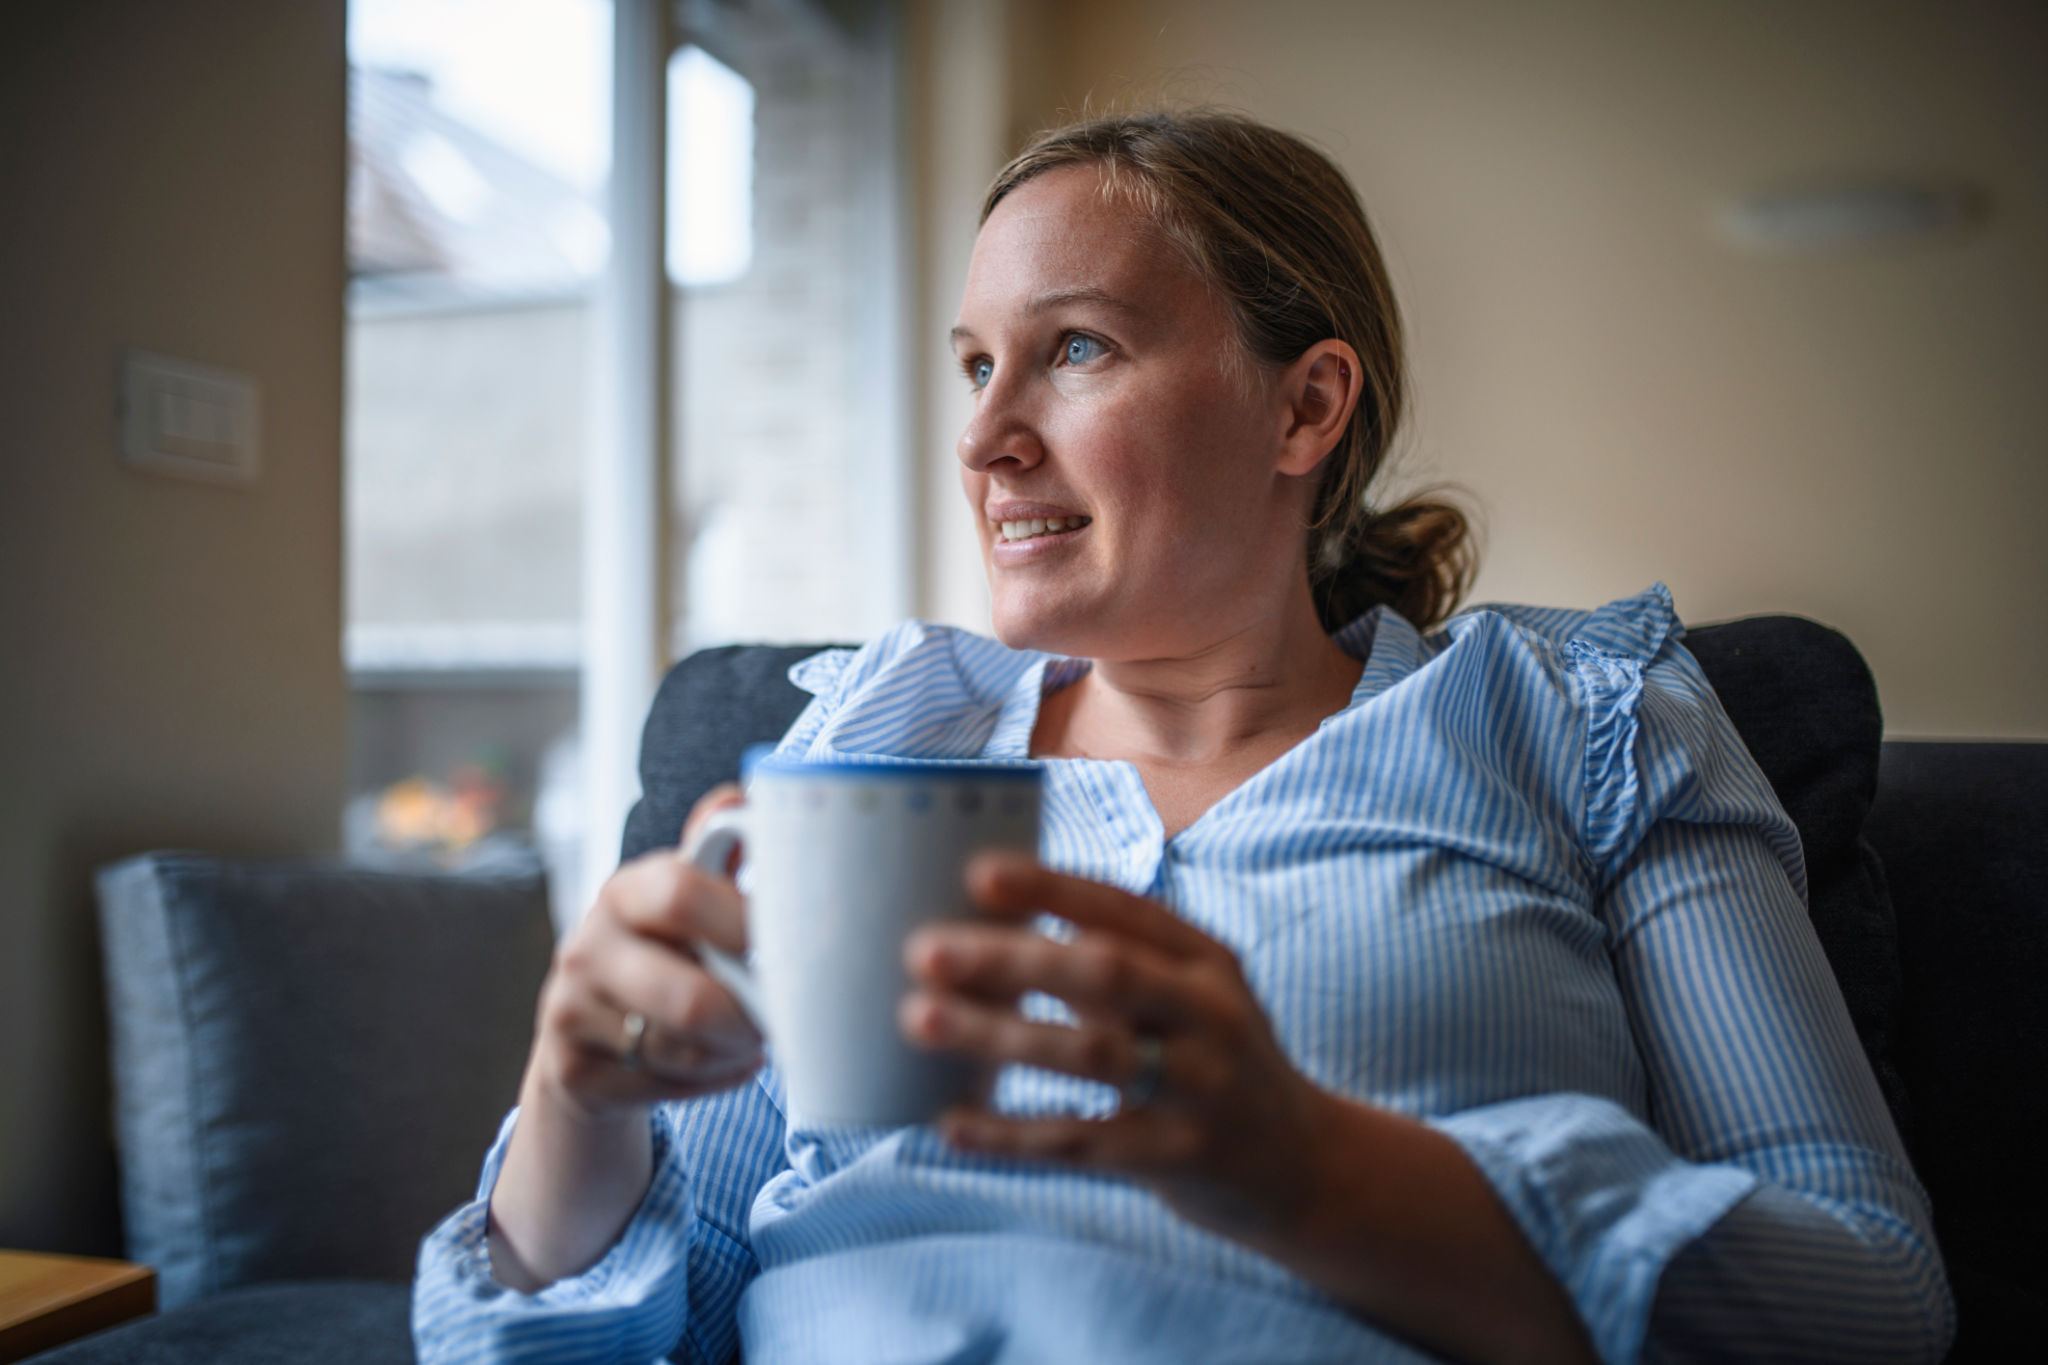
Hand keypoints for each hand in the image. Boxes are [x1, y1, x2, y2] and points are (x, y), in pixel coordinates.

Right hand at [524, 784, 764, 1127]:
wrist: (589, 1036)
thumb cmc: (665, 954)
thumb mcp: (686, 901)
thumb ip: (718, 851)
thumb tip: (746, 797)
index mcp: (625, 891)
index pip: (680, 893)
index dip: (741, 922)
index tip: (785, 944)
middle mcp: (586, 946)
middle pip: (689, 1000)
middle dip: (749, 1017)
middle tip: (779, 1017)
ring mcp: (570, 1011)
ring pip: (683, 1052)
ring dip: (736, 1052)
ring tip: (752, 1037)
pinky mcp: (570, 1072)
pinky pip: (666, 1089)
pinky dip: (711, 1082)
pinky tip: (718, 1062)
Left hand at [898, 850, 1332, 1240]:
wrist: (1303, 1167)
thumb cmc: (1212, 1064)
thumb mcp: (1185, 1001)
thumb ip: (1110, 970)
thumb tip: (984, 941)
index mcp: (1208, 960)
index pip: (1125, 908)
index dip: (1051, 888)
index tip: (977, 873)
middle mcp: (1212, 1015)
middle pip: (1105, 972)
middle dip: (1011, 958)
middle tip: (924, 951)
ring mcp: (1201, 1089)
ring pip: (1089, 1055)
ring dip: (997, 1035)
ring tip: (920, 1019)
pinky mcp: (1178, 1158)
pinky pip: (1082, 1142)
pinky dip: (1011, 1133)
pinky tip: (951, 1123)